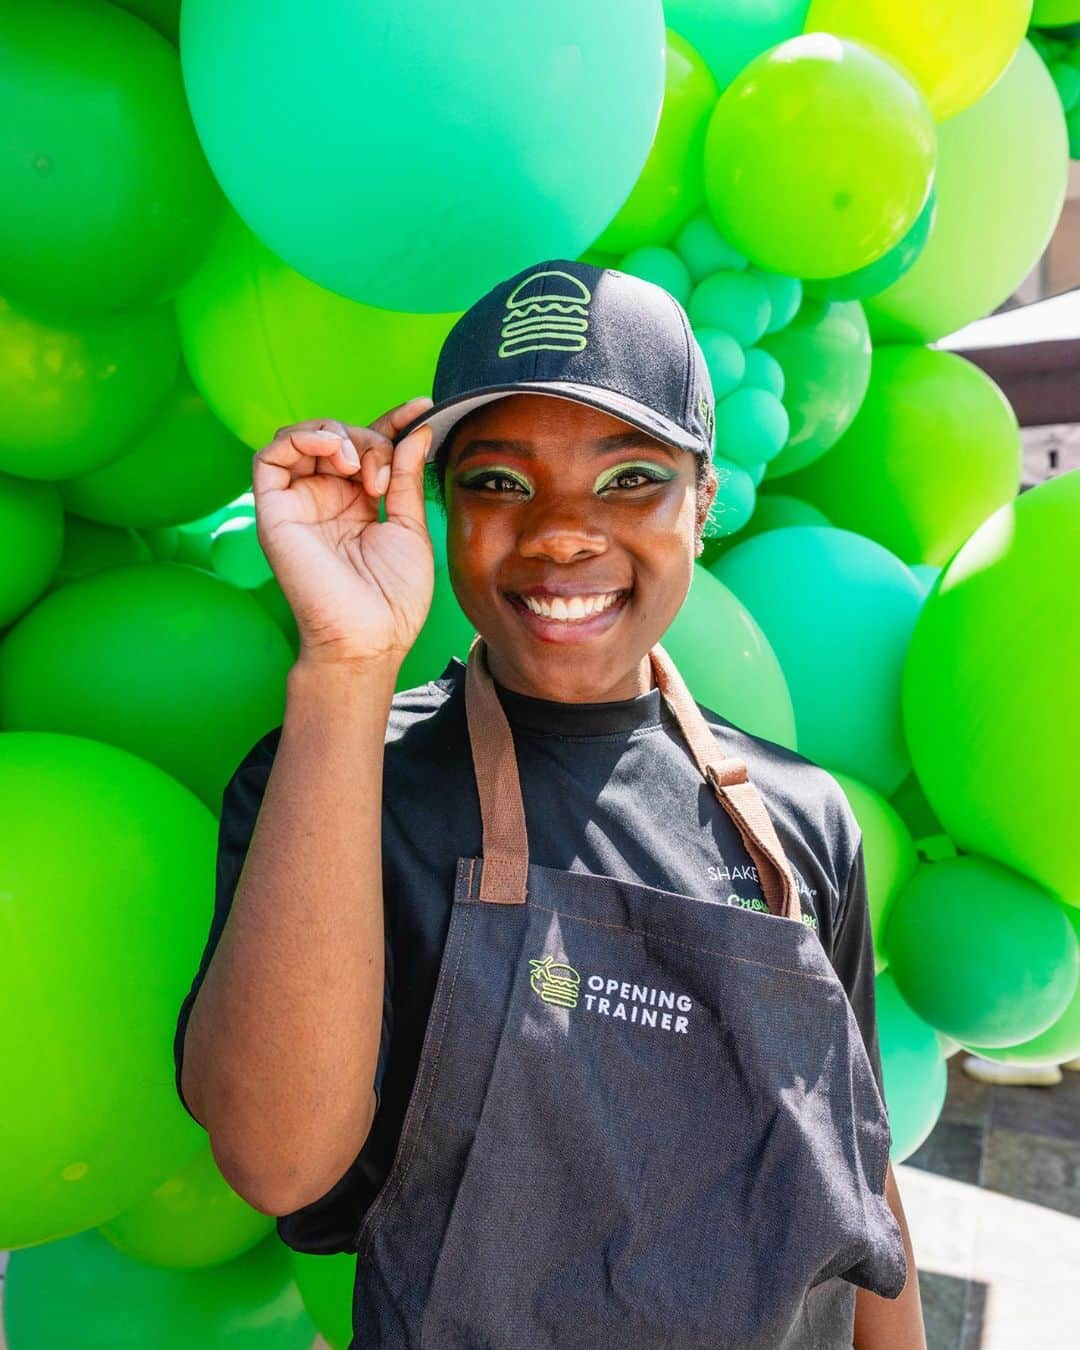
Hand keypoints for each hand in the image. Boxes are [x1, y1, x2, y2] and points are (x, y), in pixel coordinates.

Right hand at [252, 397, 434, 668]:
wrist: (368, 637)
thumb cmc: (392, 598)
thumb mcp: (410, 527)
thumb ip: (407, 477)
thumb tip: (417, 430)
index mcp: (358, 505)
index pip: (368, 448)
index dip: (391, 422)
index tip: (420, 406)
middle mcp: (326, 500)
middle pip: (340, 438)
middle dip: (369, 439)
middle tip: (384, 476)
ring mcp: (298, 504)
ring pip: (303, 439)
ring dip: (335, 435)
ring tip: (358, 464)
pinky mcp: (274, 511)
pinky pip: (270, 457)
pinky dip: (299, 438)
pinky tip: (332, 449)